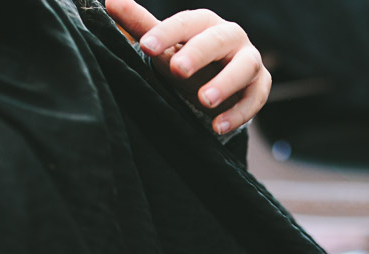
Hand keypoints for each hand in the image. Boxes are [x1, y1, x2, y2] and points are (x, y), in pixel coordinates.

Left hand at [105, 0, 271, 135]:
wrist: (215, 87)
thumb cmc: (186, 61)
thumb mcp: (164, 47)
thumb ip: (141, 26)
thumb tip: (109, 0)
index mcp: (205, 23)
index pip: (188, 22)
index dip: (167, 33)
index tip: (145, 46)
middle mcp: (231, 37)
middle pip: (218, 40)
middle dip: (199, 53)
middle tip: (178, 69)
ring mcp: (249, 61)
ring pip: (244, 67)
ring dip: (226, 83)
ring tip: (205, 100)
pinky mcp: (260, 87)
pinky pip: (254, 99)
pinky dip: (238, 114)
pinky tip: (217, 127)